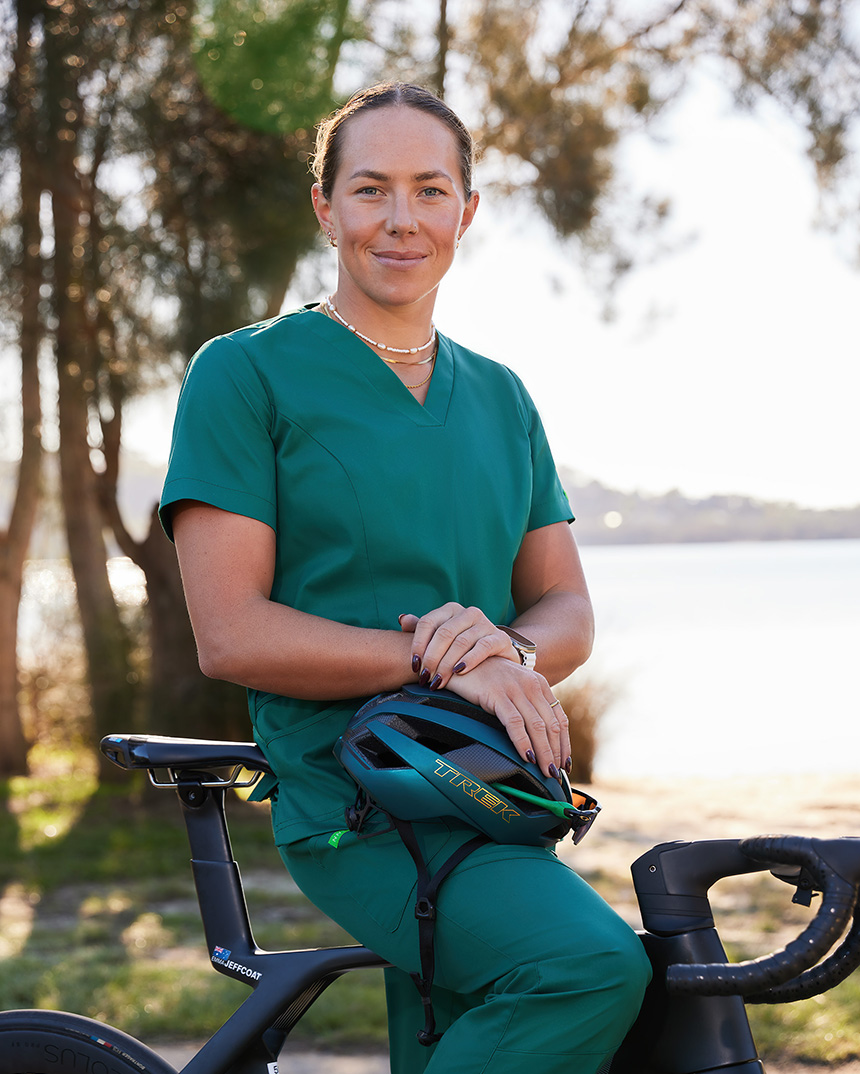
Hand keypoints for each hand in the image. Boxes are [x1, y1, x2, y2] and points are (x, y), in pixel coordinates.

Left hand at [399, 602, 517, 690]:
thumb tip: (402, 619)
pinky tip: (459, 672)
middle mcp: (468, 613)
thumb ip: (422, 629)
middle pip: (443, 633)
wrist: (497, 655)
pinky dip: (469, 660)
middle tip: (425, 678)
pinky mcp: (500, 638)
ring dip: (446, 664)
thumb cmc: (462, 648)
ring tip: (438, 681)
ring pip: (461, 642)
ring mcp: (485, 623)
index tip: (414, 665)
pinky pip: (482, 647)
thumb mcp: (442, 637)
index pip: (428, 622)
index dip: (418, 644)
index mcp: (450, 610)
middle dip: (431, 658)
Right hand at [449, 657, 569, 778]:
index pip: (559, 718)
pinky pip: (514, 722)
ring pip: (536, 726)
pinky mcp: (496, 694)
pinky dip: (522, 742)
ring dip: (543, 752)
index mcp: (539, 684)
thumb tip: (539, 738)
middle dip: (556, 753)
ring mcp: (514, 689)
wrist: (464, 659)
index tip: (565, 763)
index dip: (564, 743)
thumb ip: (528, 705)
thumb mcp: (514, 687)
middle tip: (555, 774)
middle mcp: (531, 685)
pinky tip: (526, 757)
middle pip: (551, 725)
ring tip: (545, 770)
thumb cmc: (488, 677)